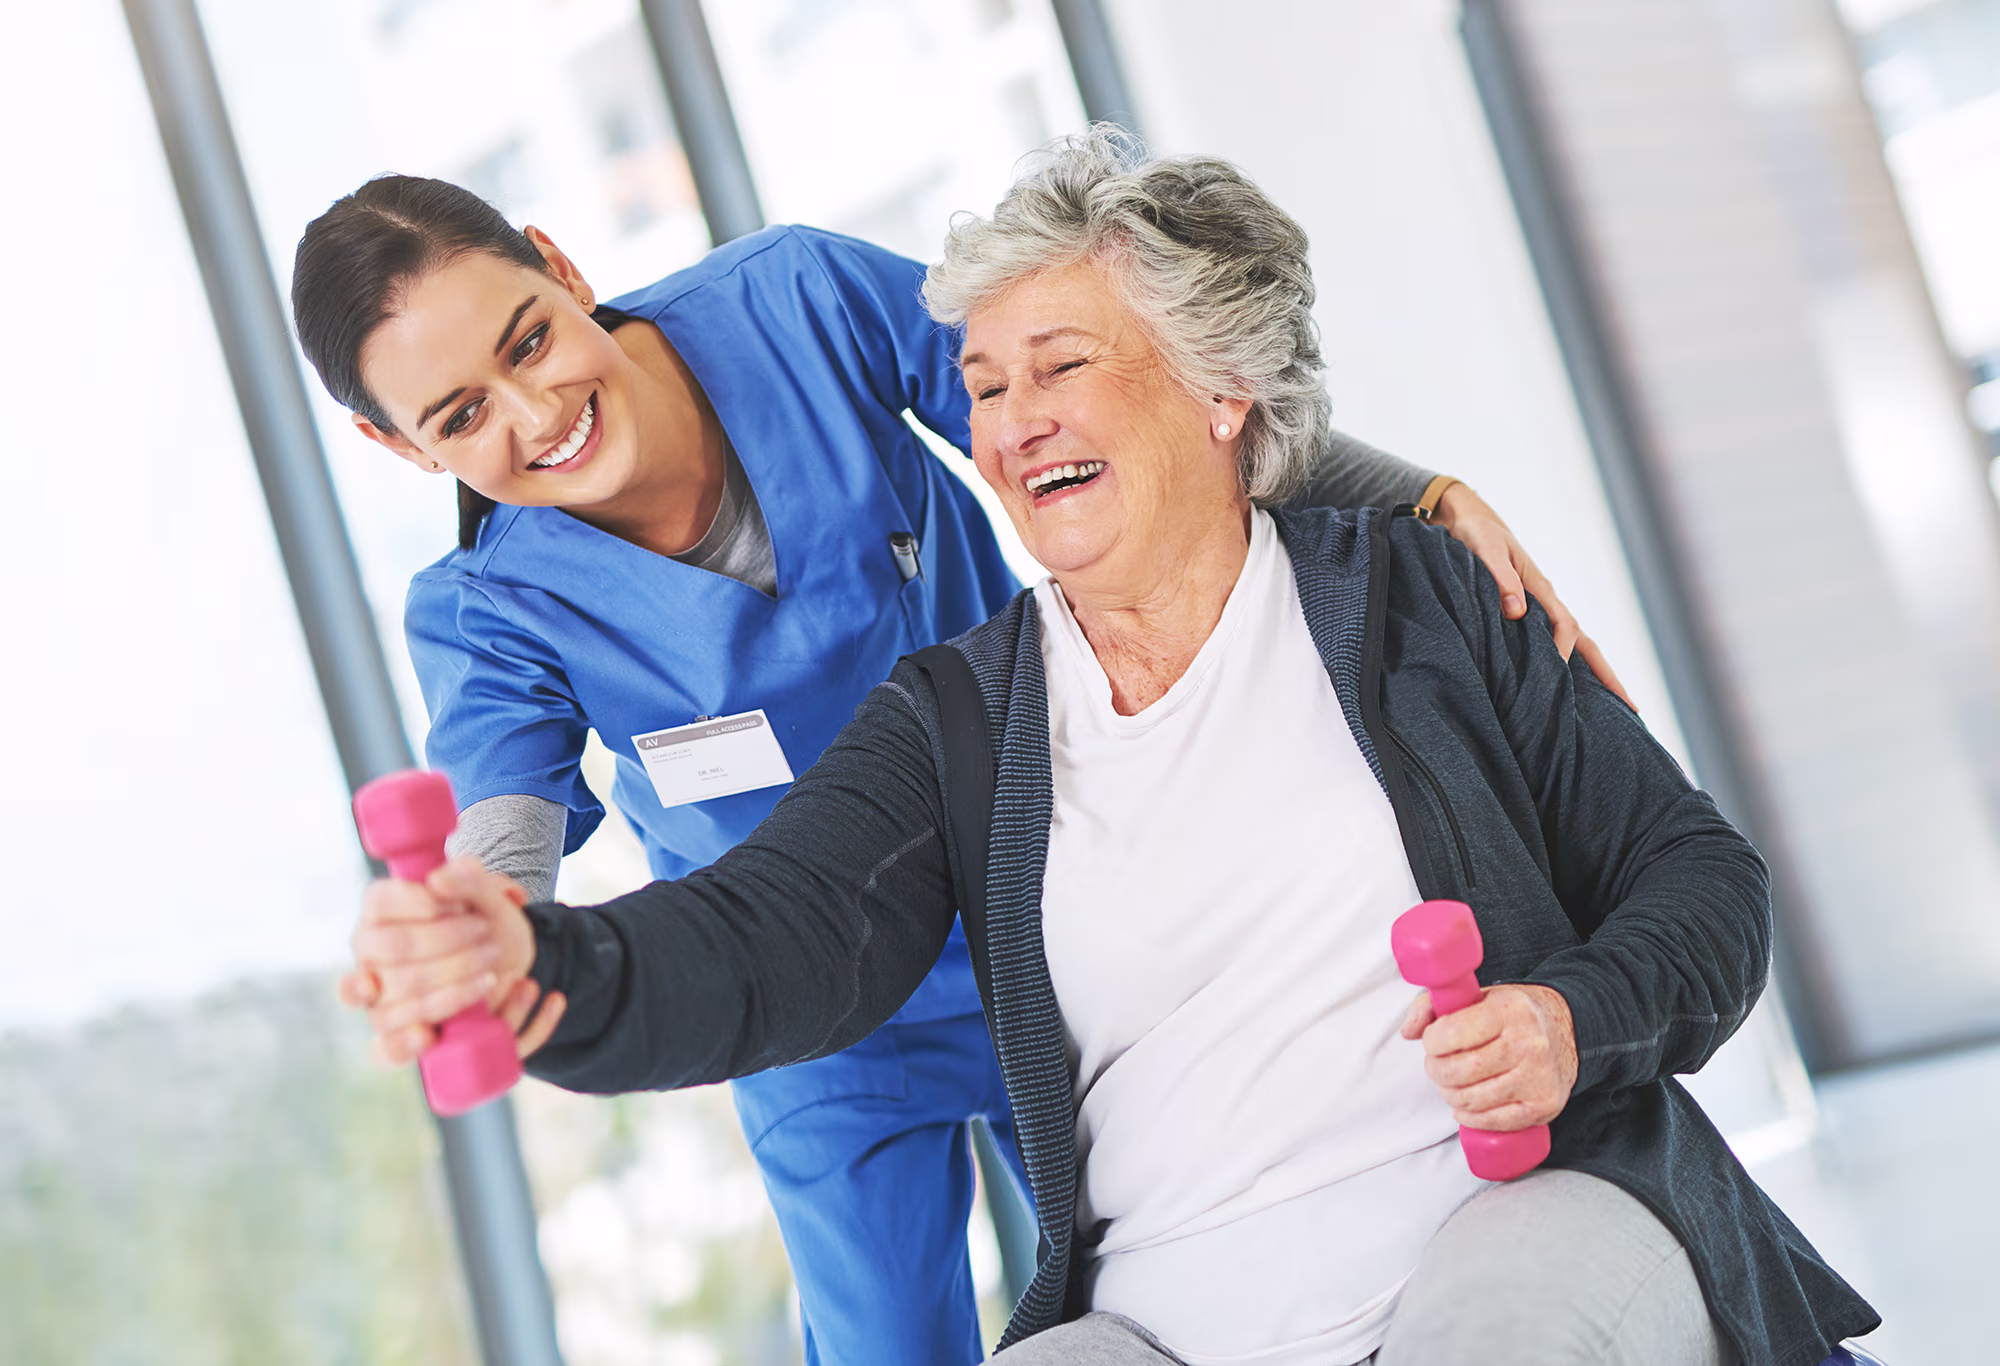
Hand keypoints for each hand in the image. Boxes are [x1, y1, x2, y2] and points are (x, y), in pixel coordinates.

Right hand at [337, 857, 564, 1067]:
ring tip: (492, 975)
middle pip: (394, 949)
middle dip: (449, 943)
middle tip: (491, 942)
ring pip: (396, 998)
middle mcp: (370, 954)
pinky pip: (383, 1049)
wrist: (508, 966)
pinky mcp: (395, 1035)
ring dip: (451, 988)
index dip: (422, 904)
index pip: (381, 901)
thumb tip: (441, 878)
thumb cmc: (486, 925)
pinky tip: (428, 1036)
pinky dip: (404, 1044)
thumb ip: (471, 880)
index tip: (462, 906)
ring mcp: (379, 997)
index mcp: (382, 912)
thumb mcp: (489, 899)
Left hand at [1400, 982, 1577, 1131]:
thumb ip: (1432, 1006)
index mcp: (1509, 1010)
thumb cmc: (1512, 1014)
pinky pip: (1493, 1121)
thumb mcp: (1476, 996)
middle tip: (1438, 1065)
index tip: (1433, 1042)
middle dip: (1436, 1071)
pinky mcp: (1544, 1105)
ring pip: (1472, 1100)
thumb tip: (1408, 1031)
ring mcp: (1538, 1078)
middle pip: (1459, 1071)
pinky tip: (1466, 1105)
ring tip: (1452, 1083)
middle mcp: (1528, 1043)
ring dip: (1450, 1095)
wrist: (1567, 1030)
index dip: (1432, 1041)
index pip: (1451, 1033)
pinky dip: (1469, 1117)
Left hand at [1430, 483, 1633, 709]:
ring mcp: (1539, 610)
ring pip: (1574, 648)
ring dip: (1592, 676)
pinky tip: (1565, 690)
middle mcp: (1546, 602)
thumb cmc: (1477, 533)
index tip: (1556, 679)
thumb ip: (1500, 578)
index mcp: (1540, 589)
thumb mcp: (1485, 550)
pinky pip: (1551, 646)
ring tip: (1610, 710)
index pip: (1565, 627)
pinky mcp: (1525, 615)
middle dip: (1608, 675)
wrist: (1469, 519)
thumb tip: (1517, 612)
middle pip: (1586, 644)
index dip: (1564, 653)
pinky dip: (1564, 667)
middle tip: (1632, 710)